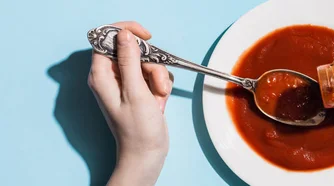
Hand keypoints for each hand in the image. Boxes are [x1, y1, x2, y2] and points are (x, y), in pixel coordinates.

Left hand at [88, 21, 172, 185]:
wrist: (147, 153)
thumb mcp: (135, 92)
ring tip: (160, 98)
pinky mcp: (140, 89)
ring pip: (148, 63)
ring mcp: (127, 83)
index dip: (126, 33)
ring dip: (159, 78)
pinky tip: (159, 102)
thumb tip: (124, 35)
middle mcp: (111, 77)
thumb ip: (129, 61)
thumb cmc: (138, 129)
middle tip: (158, 83)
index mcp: (101, 75)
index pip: (107, 40)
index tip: (146, 37)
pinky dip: (161, 86)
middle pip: (134, 51)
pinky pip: (154, 75)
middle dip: (152, 65)